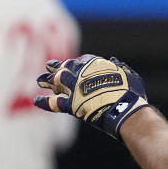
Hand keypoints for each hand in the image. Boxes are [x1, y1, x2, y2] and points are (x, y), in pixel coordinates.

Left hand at [34, 54, 148, 139]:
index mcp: (96, 65)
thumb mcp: (130, 75)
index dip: (79, 62)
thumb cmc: (131, 93)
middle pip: (66, 68)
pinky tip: (36, 100)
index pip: (84, 60)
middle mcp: (82, 74)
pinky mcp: (71, 104)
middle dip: (57, 66)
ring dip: (47, 80)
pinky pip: (54, 102)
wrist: (124, 108)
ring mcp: (75, 89)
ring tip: (39, 79)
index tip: (75, 62)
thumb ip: (120, 67)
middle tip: (49, 65)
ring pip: (56, 82)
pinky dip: (44, 101)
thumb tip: (113, 60)